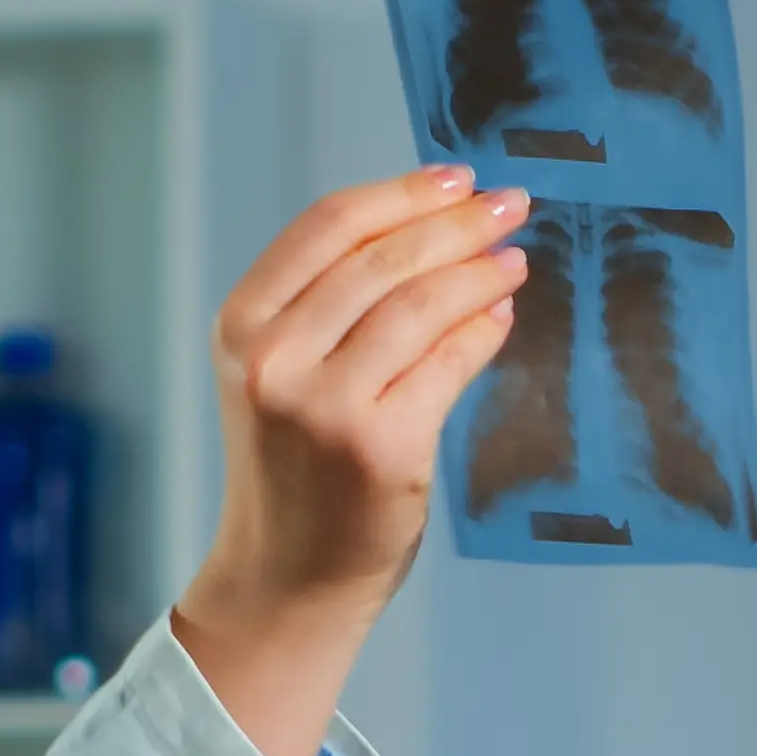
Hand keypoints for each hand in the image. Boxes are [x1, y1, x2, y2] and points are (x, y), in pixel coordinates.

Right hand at [165, 169, 532, 755]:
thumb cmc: (294, 470)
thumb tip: (435, 230)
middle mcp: (276, 360)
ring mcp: (327, 405)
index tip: (456, 178)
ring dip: (479, 273)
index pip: (329, 228)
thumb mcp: (280, 374)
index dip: (401, 193)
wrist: (287, 577)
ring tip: (514, 260)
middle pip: (383, 260)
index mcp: (242, 326)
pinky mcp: (382, 447)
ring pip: (421, 306)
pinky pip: (448, 365)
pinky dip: (481, 333)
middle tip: (510, 206)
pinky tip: (500, 318)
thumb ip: (331, 306)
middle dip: (457, 224)